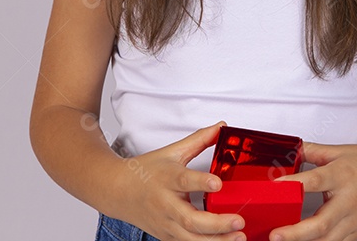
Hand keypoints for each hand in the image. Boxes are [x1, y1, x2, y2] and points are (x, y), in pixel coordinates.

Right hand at [117, 121, 247, 240]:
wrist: (117, 191)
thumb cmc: (146, 172)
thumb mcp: (171, 152)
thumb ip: (198, 140)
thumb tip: (221, 127)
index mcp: (167, 178)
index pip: (183, 180)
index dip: (200, 182)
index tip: (218, 182)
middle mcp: (165, 204)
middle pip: (190, 219)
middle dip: (216, 223)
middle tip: (239, 220)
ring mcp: (166, 224)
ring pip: (190, 239)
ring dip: (216, 240)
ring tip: (239, 237)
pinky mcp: (167, 237)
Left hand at [268, 141, 356, 240]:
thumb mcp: (339, 151)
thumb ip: (312, 151)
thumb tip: (290, 149)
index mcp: (342, 175)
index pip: (315, 181)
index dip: (294, 185)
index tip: (274, 188)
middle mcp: (349, 201)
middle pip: (322, 222)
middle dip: (296, 233)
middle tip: (275, 235)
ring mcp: (354, 219)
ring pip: (329, 240)